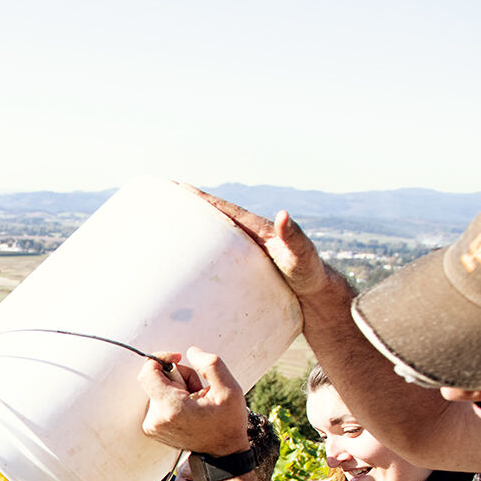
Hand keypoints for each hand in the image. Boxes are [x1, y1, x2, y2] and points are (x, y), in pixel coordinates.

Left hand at [139, 348, 249, 455]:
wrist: (223, 452)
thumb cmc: (228, 423)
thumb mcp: (229, 389)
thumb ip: (210, 364)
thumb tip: (190, 353)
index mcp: (171, 408)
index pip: (148, 373)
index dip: (162, 359)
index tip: (178, 358)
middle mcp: (156, 419)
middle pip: (155, 380)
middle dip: (178, 377)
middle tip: (198, 389)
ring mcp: (152, 426)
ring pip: (157, 390)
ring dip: (177, 389)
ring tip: (196, 402)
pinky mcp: (152, 429)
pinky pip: (157, 401)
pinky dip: (172, 400)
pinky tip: (189, 410)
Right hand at [177, 186, 334, 299]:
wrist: (313, 293)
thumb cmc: (308, 273)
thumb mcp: (301, 255)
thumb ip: (293, 236)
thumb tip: (283, 214)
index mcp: (257, 229)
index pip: (225, 210)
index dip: (204, 199)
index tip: (181, 187)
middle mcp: (249, 236)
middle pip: (216, 218)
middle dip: (192, 207)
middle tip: (167, 194)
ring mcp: (246, 250)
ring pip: (215, 236)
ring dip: (195, 229)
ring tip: (169, 222)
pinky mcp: (245, 266)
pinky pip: (219, 256)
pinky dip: (203, 252)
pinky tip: (188, 258)